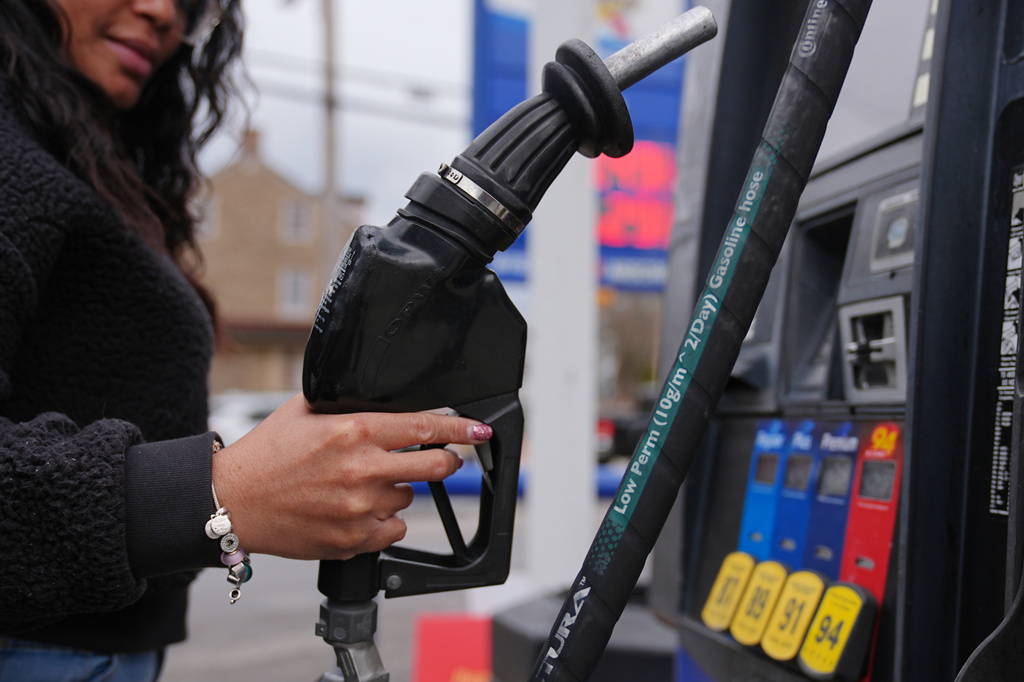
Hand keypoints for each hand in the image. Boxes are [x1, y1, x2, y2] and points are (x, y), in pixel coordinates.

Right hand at [211, 394, 491, 560]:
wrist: (233, 502)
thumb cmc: (266, 455)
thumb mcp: (305, 411)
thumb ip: (347, 403)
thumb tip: (381, 397)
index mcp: (354, 431)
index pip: (424, 427)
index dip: (460, 428)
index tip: (480, 430)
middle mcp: (362, 469)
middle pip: (434, 467)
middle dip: (444, 461)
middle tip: (438, 458)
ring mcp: (359, 508)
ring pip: (409, 497)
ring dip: (399, 489)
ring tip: (364, 483)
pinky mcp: (353, 539)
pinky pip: (393, 528)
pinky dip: (384, 519)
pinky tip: (360, 508)